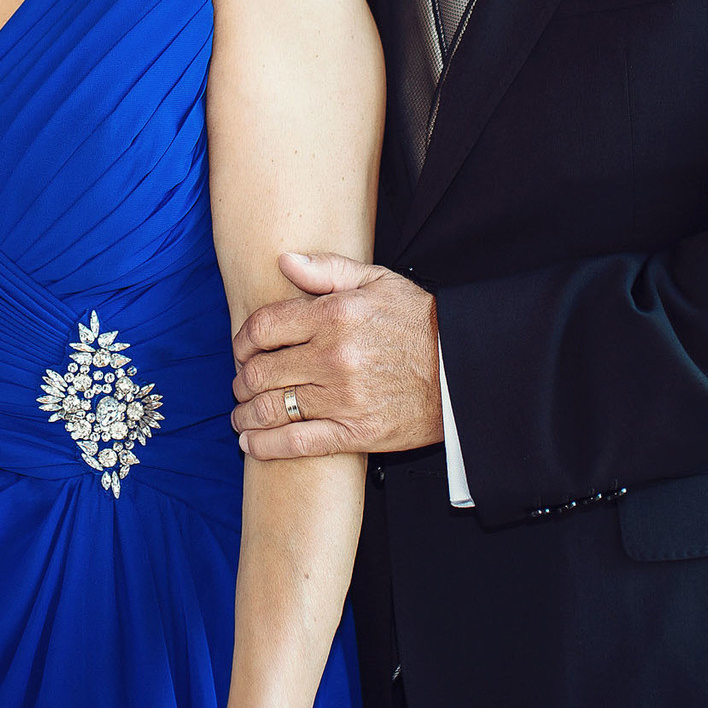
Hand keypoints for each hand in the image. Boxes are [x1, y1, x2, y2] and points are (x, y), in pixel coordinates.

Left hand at [228, 252, 441, 458]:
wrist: (466, 370)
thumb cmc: (420, 322)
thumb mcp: (378, 281)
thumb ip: (327, 268)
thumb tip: (283, 260)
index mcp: (334, 316)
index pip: (264, 327)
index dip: (243, 340)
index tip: (242, 349)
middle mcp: (333, 357)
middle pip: (261, 371)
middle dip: (242, 379)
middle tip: (241, 383)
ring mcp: (343, 398)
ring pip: (272, 409)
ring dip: (246, 414)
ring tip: (241, 415)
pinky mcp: (355, 433)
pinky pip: (297, 444)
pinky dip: (265, 446)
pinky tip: (250, 444)